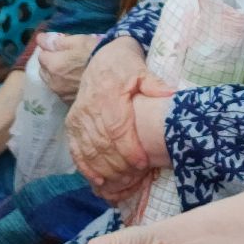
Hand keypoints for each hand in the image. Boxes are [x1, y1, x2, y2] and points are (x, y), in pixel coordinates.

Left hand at [36, 32, 100, 102]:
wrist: (115, 79)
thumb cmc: (98, 55)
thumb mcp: (79, 41)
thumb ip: (57, 41)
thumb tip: (40, 39)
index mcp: (53, 64)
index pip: (42, 54)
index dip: (51, 49)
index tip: (60, 46)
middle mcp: (53, 81)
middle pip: (44, 70)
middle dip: (51, 64)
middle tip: (66, 59)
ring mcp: (62, 94)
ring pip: (52, 82)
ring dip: (57, 76)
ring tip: (72, 72)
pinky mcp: (70, 103)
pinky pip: (62, 92)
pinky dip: (66, 87)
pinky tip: (77, 83)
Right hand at [67, 38, 151, 197]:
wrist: (99, 60)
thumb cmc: (125, 67)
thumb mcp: (142, 69)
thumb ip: (155, 84)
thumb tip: (171, 94)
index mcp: (109, 95)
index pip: (117, 128)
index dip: (129, 149)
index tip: (143, 163)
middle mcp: (90, 109)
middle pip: (103, 144)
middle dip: (119, 165)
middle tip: (136, 179)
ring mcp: (78, 118)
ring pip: (89, 150)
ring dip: (105, 170)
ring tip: (122, 183)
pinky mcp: (72, 124)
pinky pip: (76, 150)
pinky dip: (86, 167)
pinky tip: (98, 180)